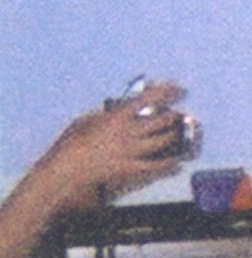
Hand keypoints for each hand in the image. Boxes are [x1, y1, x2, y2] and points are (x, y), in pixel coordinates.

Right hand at [33, 83, 188, 213]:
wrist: (65, 170)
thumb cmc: (70, 143)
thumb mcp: (86, 120)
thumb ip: (106, 113)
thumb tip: (120, 108)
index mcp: (117, 117)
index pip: (147, 99)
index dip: (165, 92)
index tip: (176, 87)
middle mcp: (129, 132)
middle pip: (160, 121)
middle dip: (173, 116)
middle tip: (179, 114)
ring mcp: (131, 151)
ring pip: (162, 141)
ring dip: (174, 135)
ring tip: (179, 132)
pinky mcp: (129, 169)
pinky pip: (154, 166)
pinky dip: (167, 164)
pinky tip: (176, 162)